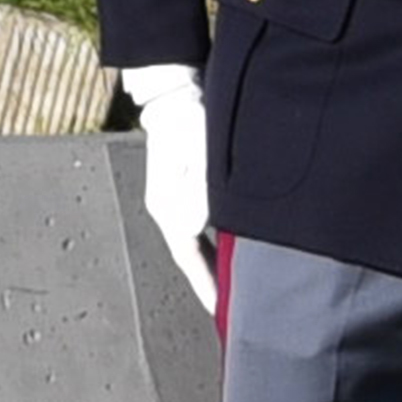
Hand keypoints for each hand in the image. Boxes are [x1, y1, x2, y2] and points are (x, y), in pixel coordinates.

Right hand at [121, 63, 215, 312]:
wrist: (176, 90)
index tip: (223, 312)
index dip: (207, 285)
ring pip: (196, 242)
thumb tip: (196, 229)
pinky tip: (230, 247)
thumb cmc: (189, 118)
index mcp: (168, 205)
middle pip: (191, 255)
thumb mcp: (198, 155)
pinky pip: (197, 227)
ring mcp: (172, 198)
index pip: (189, 256)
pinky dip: (213, 243)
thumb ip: (199, 192)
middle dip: (211, 282)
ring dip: (214, 264)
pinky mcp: (181, 187)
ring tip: (235, 287)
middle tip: (234, 310)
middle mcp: (167, 207)